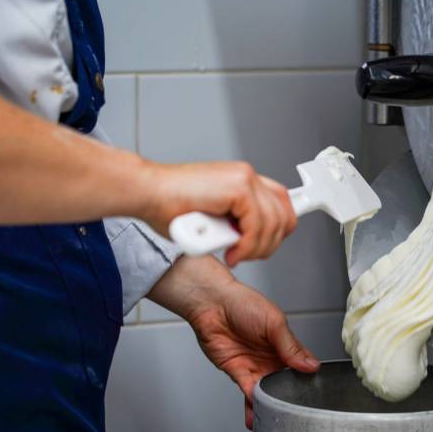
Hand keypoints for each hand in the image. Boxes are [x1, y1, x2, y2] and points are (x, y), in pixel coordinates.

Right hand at [142, 161, 296, 265]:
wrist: (148, 193)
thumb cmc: (169, 207)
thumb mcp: (213, 218)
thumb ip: (234, 223)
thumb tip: (248, 239)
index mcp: (242, 180)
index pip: (281, 202)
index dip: (279, 227)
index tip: (269, 243)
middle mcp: (247, 176)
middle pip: (284, 215)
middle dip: (269, 244)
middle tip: (246, 254)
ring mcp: (245, 179)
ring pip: (274, 224)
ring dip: (256, 248)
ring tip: (236, 255)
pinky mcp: (239, 188)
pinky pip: (257, 226)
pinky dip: (247, 245)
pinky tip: (232, 252)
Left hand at [147, 256, 319, 429]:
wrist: (212, 304)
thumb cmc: (243, 303)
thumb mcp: (274, 322)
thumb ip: (291, 346)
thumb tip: (310, 365)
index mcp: (284, 343)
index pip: (301, 364)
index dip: (308, 377)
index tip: (313, 391)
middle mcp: (270, 356)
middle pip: (284, 382)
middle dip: (288, 396)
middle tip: (294, 410)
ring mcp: (254, 365)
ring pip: (266, 391)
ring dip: (269, 404)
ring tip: (274, 418)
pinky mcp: (237, 371)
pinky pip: (247, 391)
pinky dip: (252, 403)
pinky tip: (258, 410)